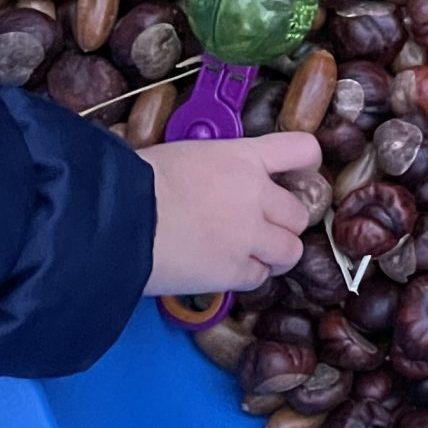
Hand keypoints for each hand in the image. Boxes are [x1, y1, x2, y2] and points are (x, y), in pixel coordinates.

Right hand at [137, 132, 321, 297]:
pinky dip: (248, 276)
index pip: (302, 149)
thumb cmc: (138, 181)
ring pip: (290, 250)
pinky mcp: (235, 271)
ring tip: (251, 254)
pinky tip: (226, 270)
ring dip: (275, 253)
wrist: (119, 220)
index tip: (302, 176)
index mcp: (244, 157)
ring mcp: (250, 235)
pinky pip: (260, 277)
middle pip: (299, 213)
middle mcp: (257, 195)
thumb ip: (214, 167)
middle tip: (262, 227)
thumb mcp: (185, 155)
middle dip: (284, 222)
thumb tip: (208, 178)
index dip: (308, 165)